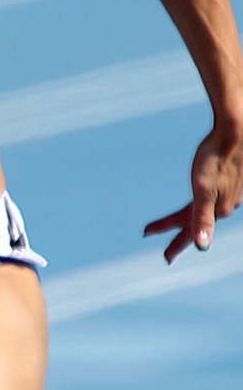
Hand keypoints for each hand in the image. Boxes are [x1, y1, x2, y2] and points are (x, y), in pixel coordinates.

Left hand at [143, 119, 242, 260]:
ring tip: (178, 223)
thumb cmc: (216, 157)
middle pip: (196, 222)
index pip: (190, 232)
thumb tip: (202, 247)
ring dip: (191, 218)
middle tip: (155, 235)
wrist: (236, 131)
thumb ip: (203, 219)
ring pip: (206, 210)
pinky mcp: (233, 180)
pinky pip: (214, 198)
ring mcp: (231, 193)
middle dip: (178, 233)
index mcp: (217, 209)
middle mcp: (226, 204)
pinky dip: (203, 204)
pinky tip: (207, 201)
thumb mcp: (204, 190)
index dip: (175, 244)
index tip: (165, 258)